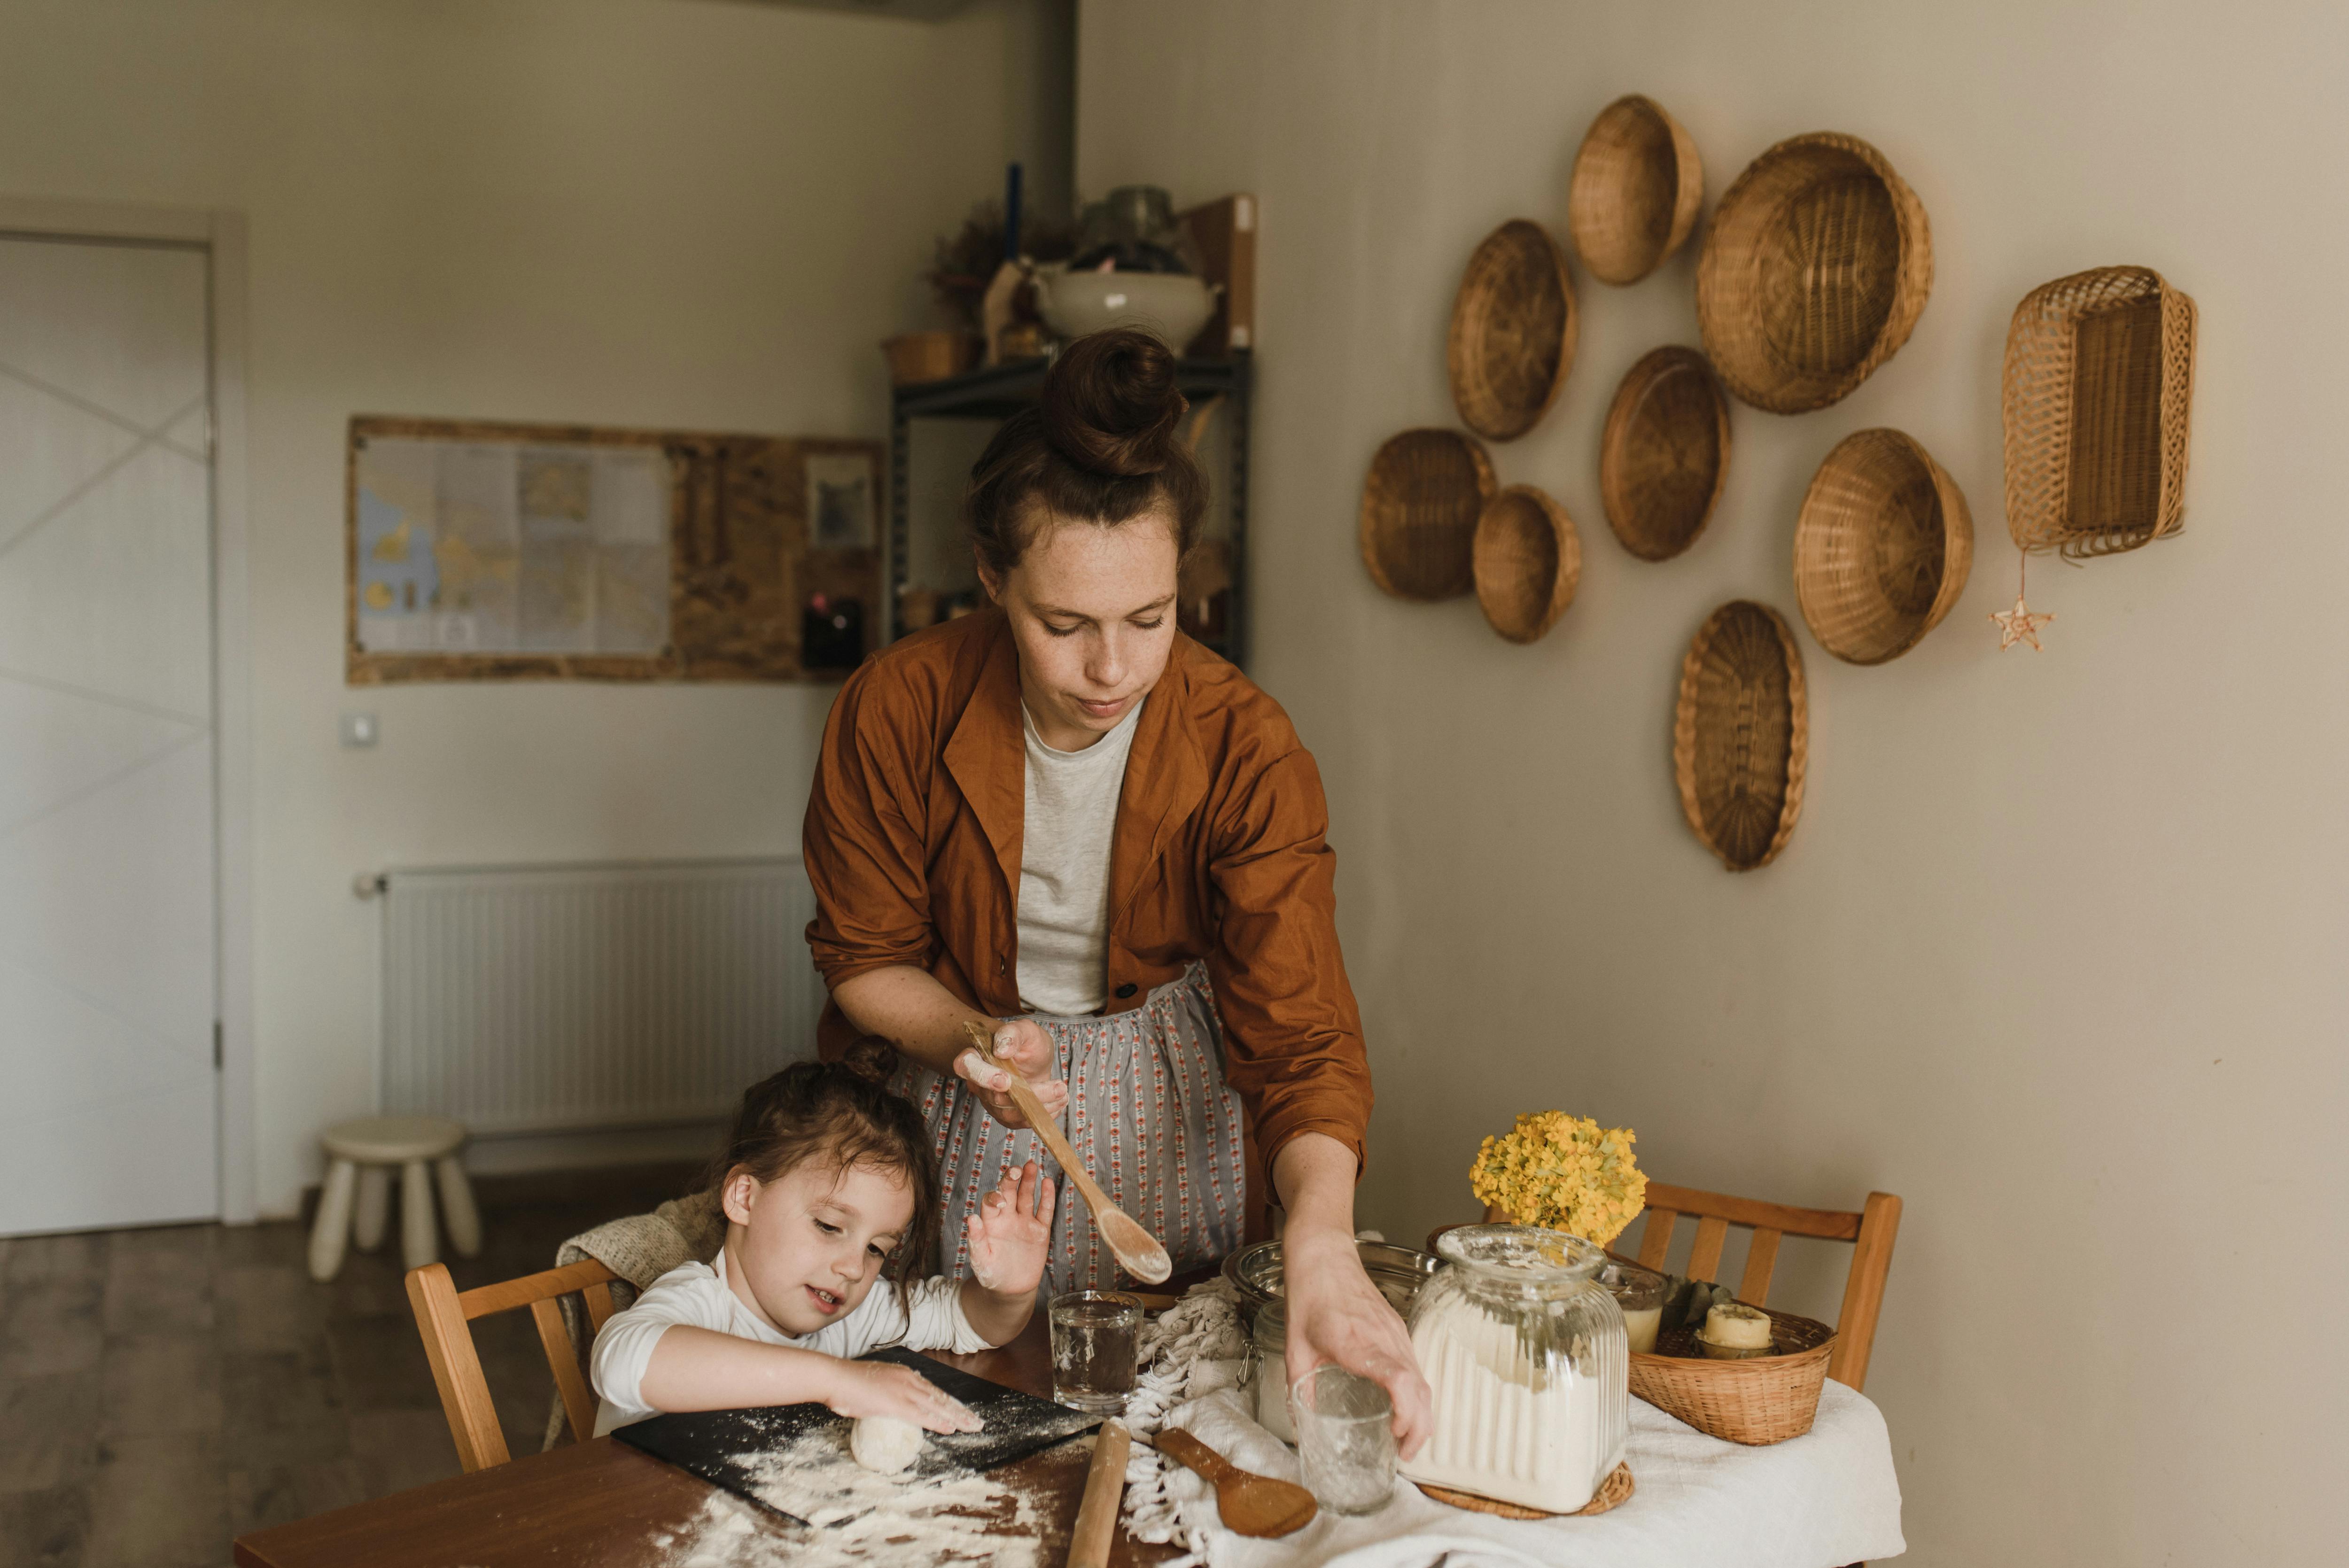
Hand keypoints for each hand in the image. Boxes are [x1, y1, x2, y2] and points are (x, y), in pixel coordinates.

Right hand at [823, 1360, 982, 1434]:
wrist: (835, 1378)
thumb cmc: (847, 1383)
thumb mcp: (872, 1384)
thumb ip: (883, 1393)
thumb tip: (884, 1404)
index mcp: (904, 1374)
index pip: (933, 1390)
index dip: (948, 1402)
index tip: (961, 1410)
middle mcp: (909, 1380)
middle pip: (941, 1398)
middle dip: (960, 1411)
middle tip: (976, 1421)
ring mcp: (904, 1391)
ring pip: (938, 1406)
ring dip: (957, 1417)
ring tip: (971, 1426)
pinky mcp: (897, 1404)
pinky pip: (923, 1415)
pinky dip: (939, 1422)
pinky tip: (950, 1428)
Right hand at [950, 1017, 1067, 1130]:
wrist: (1034, 1060)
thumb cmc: (1026, 1042)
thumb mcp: (1026, 1030)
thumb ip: (1013, 1033)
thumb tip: (1002, 1049)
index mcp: (976, 1056)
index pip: (966, 1067)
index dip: (983, 1076)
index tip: (1006, 1080)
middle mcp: (979, 1083)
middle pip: (996, 1096)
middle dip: (1031, 1094)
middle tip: (1059, 1086)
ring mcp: (991, 1102)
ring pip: (1010, 1113)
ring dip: (1041, 1106)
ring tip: (1063, 1091)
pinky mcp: (1006, 1116)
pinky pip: (1021, 1122)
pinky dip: (1043, 1114)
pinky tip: (1058, 1101)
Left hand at [966, 1159, 1055, 1295]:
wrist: (1011, 1289)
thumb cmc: (991, 1273)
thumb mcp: (981, 1259)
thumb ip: (977, 1239)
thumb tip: (971, 1218)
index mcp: (991, 1223)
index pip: (991, 1202)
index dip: (994, 1197)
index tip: (999, 1200)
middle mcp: (1007, 1218)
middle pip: (1010, 1192)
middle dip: (1012, 1180)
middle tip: (1016, 1169)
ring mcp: (1024, 1222)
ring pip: (1027, 1196)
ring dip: (1029, 1181)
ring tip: (1031, 1165)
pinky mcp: (1040, 1231)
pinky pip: (1045, 1211)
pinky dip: (1047, 1197)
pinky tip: (1047, 1182)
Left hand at [1282, 1227, 1433, 1459]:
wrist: (1324, 1257)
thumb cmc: (1309, 1297)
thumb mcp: (1296, 1348)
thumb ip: (1300, 1389)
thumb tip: (1303, 1424)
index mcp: (1356, 1343)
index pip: (1399, 1379)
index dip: (1406, 1412)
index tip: (1395, 1433)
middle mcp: (1384, 1338)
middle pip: (1420, 1387)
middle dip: (1419, 1427)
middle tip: (1403, 1454)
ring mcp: (1396, 1332)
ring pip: (1423, 1379)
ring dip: (1422, 1413)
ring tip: (1406, 1439)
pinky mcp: (1398, 1329)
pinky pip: (1417, 1366)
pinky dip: (1417, 1393)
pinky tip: (1404, 1408)